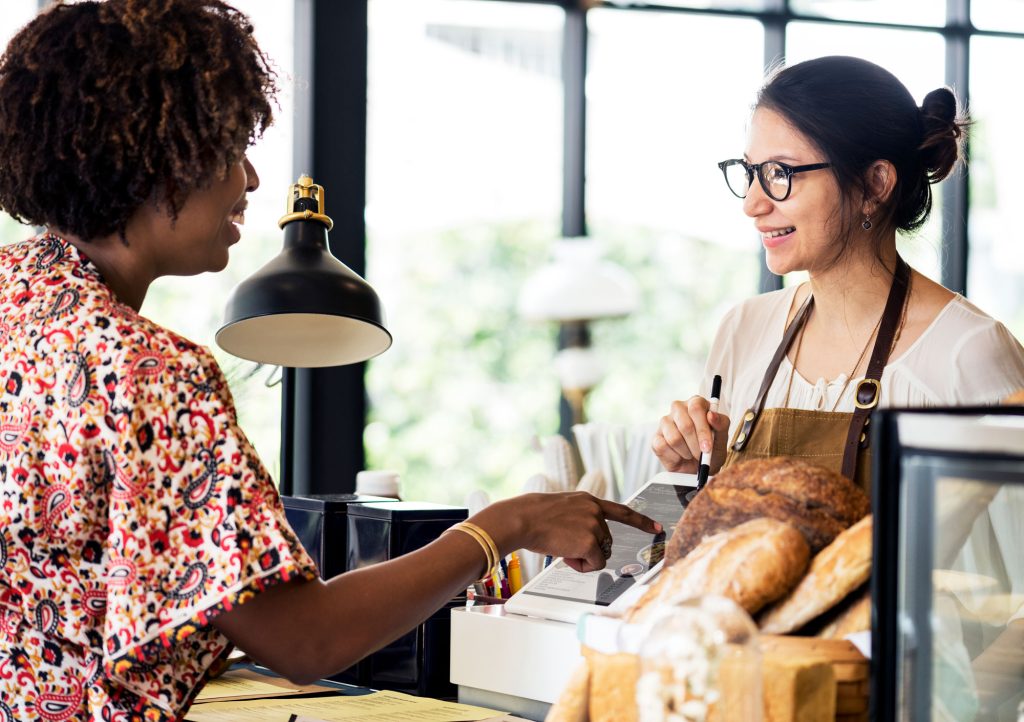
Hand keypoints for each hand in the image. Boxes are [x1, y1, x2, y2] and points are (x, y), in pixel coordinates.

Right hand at [473, 492, 660, 573]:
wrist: (523, 519)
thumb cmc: (534, 516)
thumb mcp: (562, 509)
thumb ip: (579, 518)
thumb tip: (587, 541)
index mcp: (588, 501)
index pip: (621, 511)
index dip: (641, 521)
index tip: (657, 527)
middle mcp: (595, 511)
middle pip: (606, 541)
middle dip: (589, 548)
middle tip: (565, 545)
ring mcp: (595, 525)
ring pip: (600, 554)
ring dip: (583, 557)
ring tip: (562, 547)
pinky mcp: (591, 542)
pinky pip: (594, 564)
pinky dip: (581, 566)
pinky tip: (565, 555)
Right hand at [652, 396, 730, 473]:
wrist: (698, 468)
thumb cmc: (711, 450)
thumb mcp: (722, 438)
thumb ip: (721, 425)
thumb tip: (711, 415)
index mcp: (696, 403)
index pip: (696, 407)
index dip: (702, 429)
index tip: (707, 447)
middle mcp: (678, 408)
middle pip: (685, 424)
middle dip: (695, 444)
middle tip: (702, 455)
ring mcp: (665, 421)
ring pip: (674, 438)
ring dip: (686, 452)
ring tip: (691, 454)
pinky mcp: (656, 437)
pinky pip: (663, 447)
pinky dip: (675, 457)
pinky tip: (680, 456)